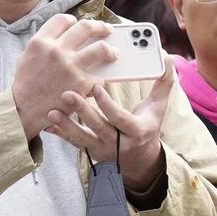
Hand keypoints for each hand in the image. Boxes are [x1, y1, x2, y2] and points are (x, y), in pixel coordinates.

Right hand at [13, 15, 113, 139]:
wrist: (24, 109)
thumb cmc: (27, 84)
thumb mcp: (27, 57)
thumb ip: (44, 44)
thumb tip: (63, 35)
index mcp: (41, 42)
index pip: (62, 20)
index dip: (74, 20)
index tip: (80, 23)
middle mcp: (56, 50)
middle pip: (85, 27)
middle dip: (100, 27)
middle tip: (106, 30)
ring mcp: (70, 66)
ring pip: (100, 48)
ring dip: (110, 50)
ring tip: (114, 53)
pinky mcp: (81, 83)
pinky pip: (100, 77)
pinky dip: (101, 80)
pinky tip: (99, 82)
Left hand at [45, 56, 176, 193]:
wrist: (140, 158)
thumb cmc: (148, 125)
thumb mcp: (158, 107)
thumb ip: (163, 83)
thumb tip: (168, 57)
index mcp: (138, 131)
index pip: (121, 118)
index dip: (108, 105)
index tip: (96, 87)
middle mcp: (120, 144)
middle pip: (100, 127)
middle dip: (83, 111)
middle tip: (67, 94)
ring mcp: (104, 149)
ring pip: (83, 138)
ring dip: (67, 125)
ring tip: (53, 111)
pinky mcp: (92, 152)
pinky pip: (74, 144)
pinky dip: (61, 134)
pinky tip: (48, 125)